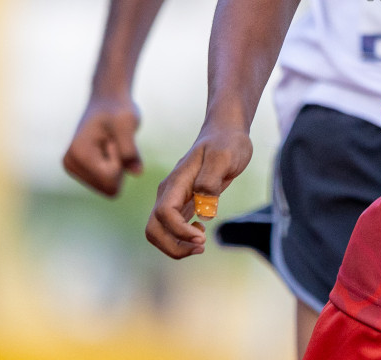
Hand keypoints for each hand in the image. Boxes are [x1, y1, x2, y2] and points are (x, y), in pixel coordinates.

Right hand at [62, 94, 143, 195]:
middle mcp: (70, 164)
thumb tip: (137, 173)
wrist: (107, 100)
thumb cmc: (118, 109)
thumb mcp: (127, 124)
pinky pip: (107, 183)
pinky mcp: (80, 170)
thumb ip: (130, 150)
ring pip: (108, 187)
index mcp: (78, 154)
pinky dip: (112, 167)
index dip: (121, 160)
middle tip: (114, 142)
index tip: (115, 139)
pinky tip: (107, 148)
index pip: (110, 179)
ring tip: (110, 143)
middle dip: (118, 166)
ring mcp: (73, 169)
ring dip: (116, 166)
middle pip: (108, 186)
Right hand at [145, 125, 252, 258]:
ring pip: (159, 232)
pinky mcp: (181, 204)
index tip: (202, 238)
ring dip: (176, 246)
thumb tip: (203, 209)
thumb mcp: (224, 156)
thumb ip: (211, 180)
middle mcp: (169, 192)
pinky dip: (181, 239)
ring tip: (201, 244)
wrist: (224, 133)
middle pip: (153, 229)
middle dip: (173, 246)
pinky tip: (200, 233)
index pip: (165, 213)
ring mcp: (173, 199)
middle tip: (200, 248)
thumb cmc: (226, 143)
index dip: (179, 231)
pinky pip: (171, 228)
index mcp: (176, 181)